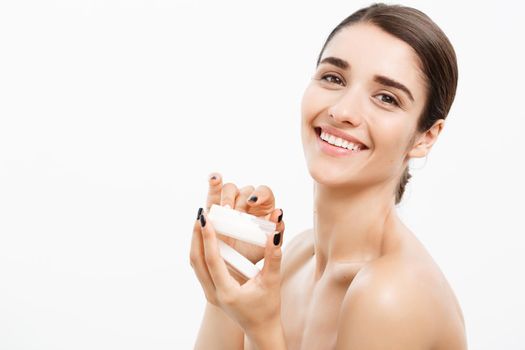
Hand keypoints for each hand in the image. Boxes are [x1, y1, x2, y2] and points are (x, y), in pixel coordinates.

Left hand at [192, 207, 284, 337]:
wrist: (261, 328)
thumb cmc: (268, 308)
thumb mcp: (272, 281)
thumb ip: (273, 257)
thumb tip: (274, 234)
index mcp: (227, 292)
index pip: (212, 261)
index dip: (208, 238)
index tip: (205, 219)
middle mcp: (214, 294)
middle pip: (196, 261)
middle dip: (196, 236)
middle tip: (200, 214)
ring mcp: (210, 293)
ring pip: (195, 264)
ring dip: (196, 242)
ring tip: (201, 222)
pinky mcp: (211, 290)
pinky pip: (200, 267)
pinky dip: (201, 250)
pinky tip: (206, 236)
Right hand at [205, 172, 280, 263]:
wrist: (233, 264)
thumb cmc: (253, 252)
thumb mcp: (269, 245)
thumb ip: (277, 230)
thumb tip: (279, 212)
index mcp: (263, 207)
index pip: (264, 192)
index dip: (259, 194)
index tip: (252, 202)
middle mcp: (247, 201)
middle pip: (245, 190)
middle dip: (239, 199)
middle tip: (233, 211)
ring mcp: (230, 201)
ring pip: (229, 188)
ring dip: (226, 195)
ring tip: (224, 209)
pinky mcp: (214, 203)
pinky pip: (214, 188)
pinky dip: (214, 181)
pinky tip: (213, 180)